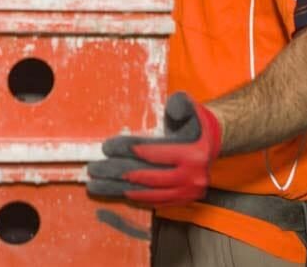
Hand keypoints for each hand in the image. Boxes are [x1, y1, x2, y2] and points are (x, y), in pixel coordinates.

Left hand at [86, 91, 222, 205]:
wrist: (213, 144)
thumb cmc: (195, 123)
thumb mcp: (191, 107)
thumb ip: (181, 104)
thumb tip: (172, 109)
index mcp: (193, 152)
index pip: (152, 151)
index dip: (127, 149)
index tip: (106, 147)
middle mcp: (192, 176)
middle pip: (145, 174)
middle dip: (116, 171)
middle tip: (93, 169)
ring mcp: (188, 192)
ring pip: (147, 192)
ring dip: (118, 189)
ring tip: (96, 185)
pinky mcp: (183, 200)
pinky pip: (154, 201)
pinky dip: (134, 198)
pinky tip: (116, 192)